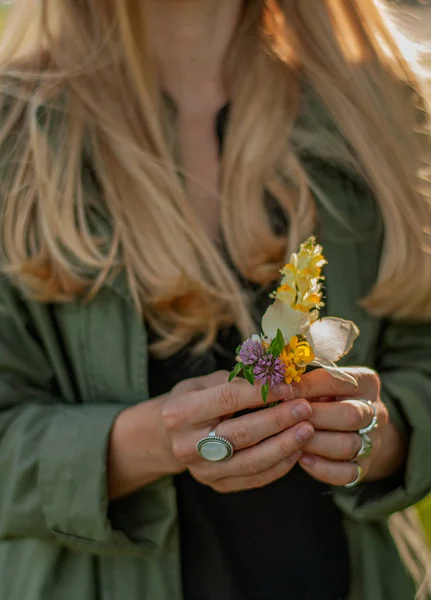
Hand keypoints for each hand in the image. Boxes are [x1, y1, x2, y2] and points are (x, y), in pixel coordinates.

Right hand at [163, 371, 314, 492]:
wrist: (171, 436)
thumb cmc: (195, 399)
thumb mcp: (207, 382)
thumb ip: (238, 381)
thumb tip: (278, 375)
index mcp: (180, 412)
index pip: (228, 399)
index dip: (261, 393)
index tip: (288, 387)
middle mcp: (187, 445)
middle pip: (241, 434)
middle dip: (278, 420)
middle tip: (305, 408)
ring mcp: (202, 470)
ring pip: (251, 461)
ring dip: (284, 445)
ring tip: (307, 429)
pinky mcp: (217, 485)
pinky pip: (254, 478)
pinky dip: (279, 465)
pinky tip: (296, 449)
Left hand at [282, 367, 405, 486]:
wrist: (353, 428)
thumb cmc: (328, 398)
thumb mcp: (321, 383)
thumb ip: (305, 384)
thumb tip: (277, 388)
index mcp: (366, 382)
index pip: (338, 381)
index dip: (308, 386)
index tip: (284, 392)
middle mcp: (375, 412)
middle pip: (351, 415)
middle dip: (315, 417)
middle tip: (290, 418)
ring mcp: (372, 442)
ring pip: (348, 445)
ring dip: (315, 443)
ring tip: (292, 439)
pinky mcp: (364, 467)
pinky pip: (347, 473)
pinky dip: (322, 468)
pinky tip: (302, 459)